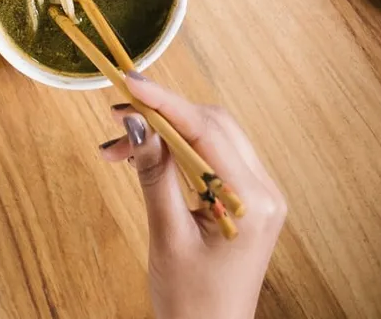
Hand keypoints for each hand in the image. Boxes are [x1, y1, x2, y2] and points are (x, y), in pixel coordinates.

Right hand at [100, 75, 285, 318]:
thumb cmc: (191, 304)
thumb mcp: (167, 236)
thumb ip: (154, 174)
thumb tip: (136, 124)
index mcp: (253, 201)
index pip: (206, 131)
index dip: (165, 102)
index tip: (130, 84)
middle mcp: (265, 190)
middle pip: (212, 126)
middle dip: (161, 115)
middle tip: (115, 115)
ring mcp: (259, 194)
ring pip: (210, 137)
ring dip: (165, 133)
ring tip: (118, 145)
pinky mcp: (246, 199)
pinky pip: (212, 158)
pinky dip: (177, 151)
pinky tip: (144, 157)